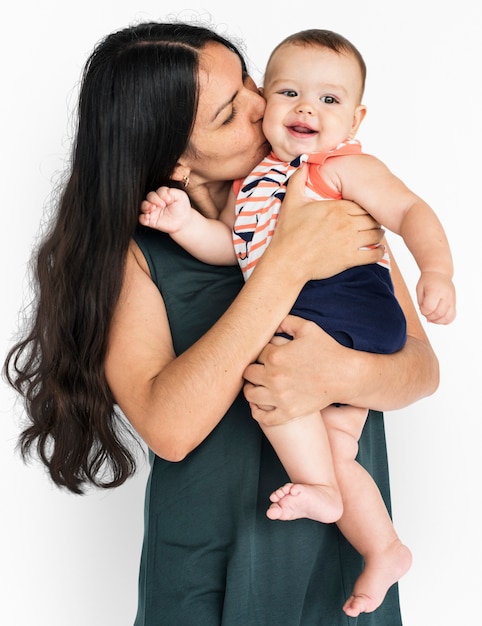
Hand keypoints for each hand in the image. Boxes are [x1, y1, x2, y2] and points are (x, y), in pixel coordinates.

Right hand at [139, 186, 192, 232]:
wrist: (183, 221)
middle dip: (154, 199)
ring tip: (153, 208)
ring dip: (146, 206)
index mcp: (162, 195)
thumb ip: (172, 191)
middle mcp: (156, 202)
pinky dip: (142, 218)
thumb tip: (164, 193)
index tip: (169, 200)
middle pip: (149, 196)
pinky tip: (147, 217)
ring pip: (144, 206)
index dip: (161, 194)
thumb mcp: (181, 196)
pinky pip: (142, 219)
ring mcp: (153, 211)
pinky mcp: (151, 220)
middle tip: (163, 205)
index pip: (158, 191)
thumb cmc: (182, 208)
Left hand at [243, 316, 354, 425]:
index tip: (268, 355)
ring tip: (259, 386)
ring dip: (252, 389)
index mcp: (276, 356)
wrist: (345, 376)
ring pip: (250, 395)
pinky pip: (263, 417)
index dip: (261, 353)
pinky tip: (262, 405)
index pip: (255, 354)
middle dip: (253, 369)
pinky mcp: (288, 412)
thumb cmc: (328, 350)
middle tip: (261, 369)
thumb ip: (285, 321)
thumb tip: (270, 323)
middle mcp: (274, 377)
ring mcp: (280, 397)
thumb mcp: (307, 328)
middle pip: (248, 374)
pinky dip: (258, 412)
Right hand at [267, 166, 385, 281]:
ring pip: (376, 235)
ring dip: (378, 234)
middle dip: (374, 219)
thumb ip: (298, 181)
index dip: (366, 205)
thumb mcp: (291, 202)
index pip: (363, 202)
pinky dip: (379, 252)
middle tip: (373, 221)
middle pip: (372, 218)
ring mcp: (349, 242)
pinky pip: (374, 255)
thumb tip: (302, 165)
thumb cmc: (288, 233)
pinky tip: (377, 250)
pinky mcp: (349, 259)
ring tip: (376, 235)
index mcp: (336, 208)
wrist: (287, 261)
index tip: (365, 207)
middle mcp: (346, 223)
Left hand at [416, 271, 455, 323]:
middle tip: (426, 312)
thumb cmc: (428, 281)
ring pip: (447, 317)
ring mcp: (452, 299)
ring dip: (437, 321)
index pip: (430, 307)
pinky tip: (438, 317)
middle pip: (438, 313)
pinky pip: (452, 316)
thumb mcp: (419, 290)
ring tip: (432, 316)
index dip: (423, 311)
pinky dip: (445, 320)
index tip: (422, 308)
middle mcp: (446, 295)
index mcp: (436, 290)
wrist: (439, 273)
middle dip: (429, 317)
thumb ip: (421, 304)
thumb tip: (427, 317)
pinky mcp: (454, 303)